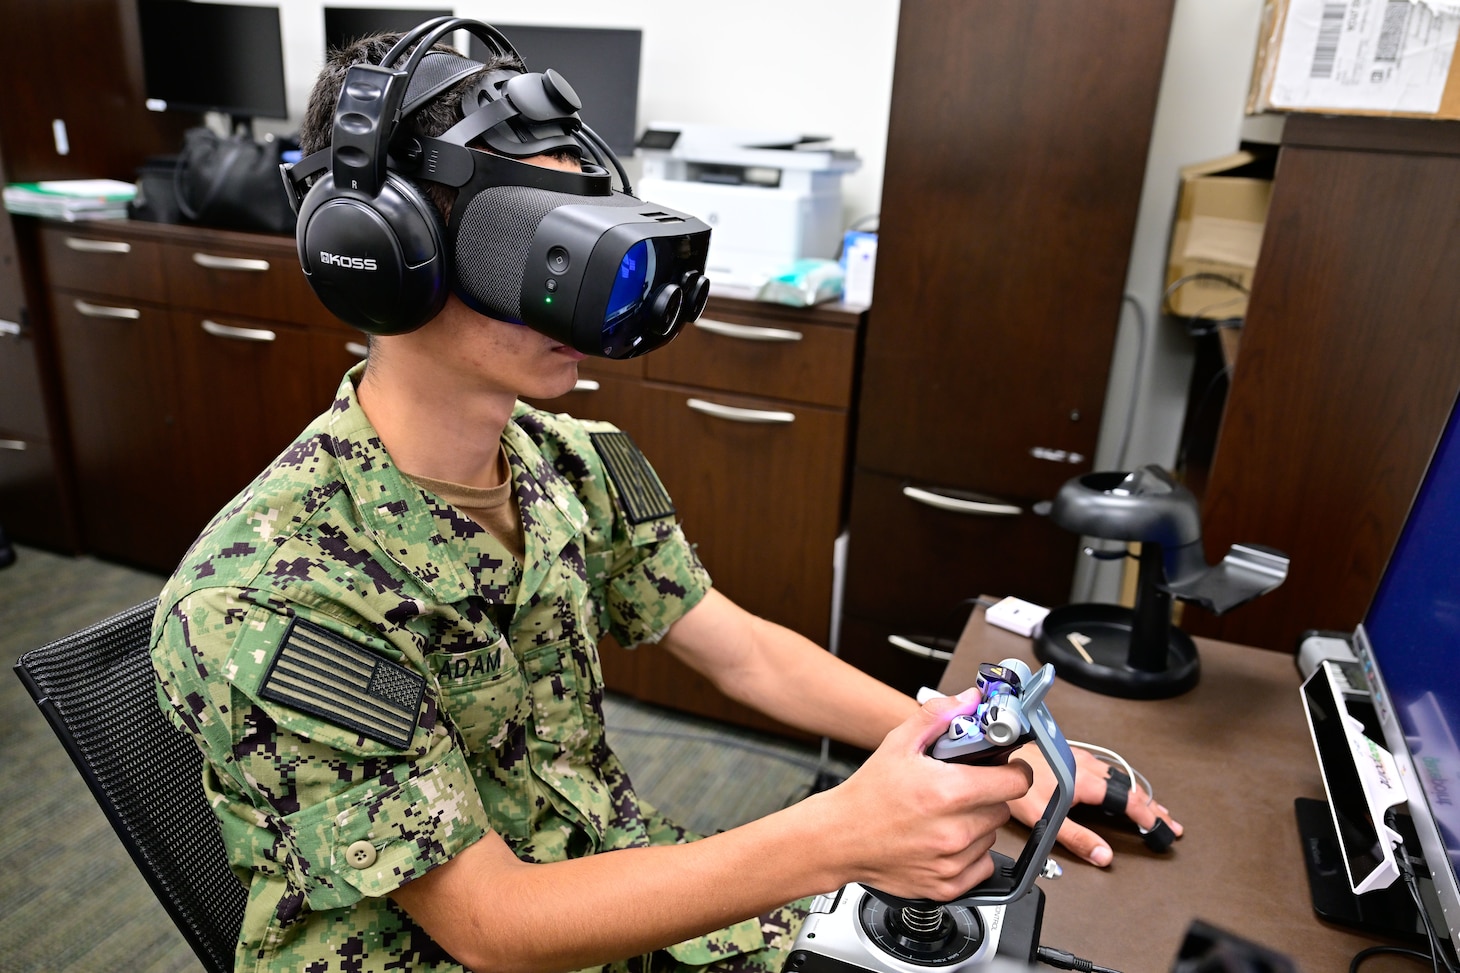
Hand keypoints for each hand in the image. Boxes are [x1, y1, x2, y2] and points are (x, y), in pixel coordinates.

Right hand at [815, 690, 1033, 901]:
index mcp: (947, 792)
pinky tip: (943, 840)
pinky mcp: (948, 885)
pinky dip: (969, 854)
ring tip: (945, 816)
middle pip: (1003, 809)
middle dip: (988, 796)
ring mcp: (952, 861)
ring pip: (992, 836)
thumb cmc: (867, 794)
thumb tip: (970, 699)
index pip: (1016, 783)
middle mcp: (954, 830)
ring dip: (977, 825)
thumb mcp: (898, 744)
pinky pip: (982, 865)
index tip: (1005, 769)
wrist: (839, 839)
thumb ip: (939, 717)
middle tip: (960, 790)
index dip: (1014, 771)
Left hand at [1007, 743, 1181, 866]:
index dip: (1147, 817)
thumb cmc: (1016, 782)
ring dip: (1138, 793)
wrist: (996, 753)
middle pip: (1129, 788)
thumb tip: (1103, 855)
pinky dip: (1120, 782)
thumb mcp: (1046, 817)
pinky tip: (1117, 785)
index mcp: (1086, 781)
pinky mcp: (1069, 754)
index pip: (1128, 801)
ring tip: (1152, 807)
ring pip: (1119, 776)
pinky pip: (1105, 769)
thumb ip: (1077, 837)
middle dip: (1151, 807)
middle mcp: (1086, 766)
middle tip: (1168, 823)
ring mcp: (1079, 758)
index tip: (1161, 830)